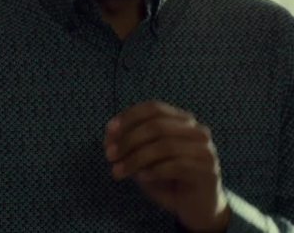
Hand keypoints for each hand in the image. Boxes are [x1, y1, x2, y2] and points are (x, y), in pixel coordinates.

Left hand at [104, 101, 230, 231]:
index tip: (108, 132)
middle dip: (128, 140)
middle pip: (156, 126)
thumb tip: (110, 136)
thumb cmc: (166, 179)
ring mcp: (205, 150)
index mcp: (182, 121)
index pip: (153, 108)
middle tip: (109, 155)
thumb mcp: (143, 159)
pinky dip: (153, 171)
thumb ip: (130, 145)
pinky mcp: (208, 171)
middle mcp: (196, 131)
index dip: (128, 117)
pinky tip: (141, 178)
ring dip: (135, 159)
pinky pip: (176, 166)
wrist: (196, 208)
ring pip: (164, 146)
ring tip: (118, 171)